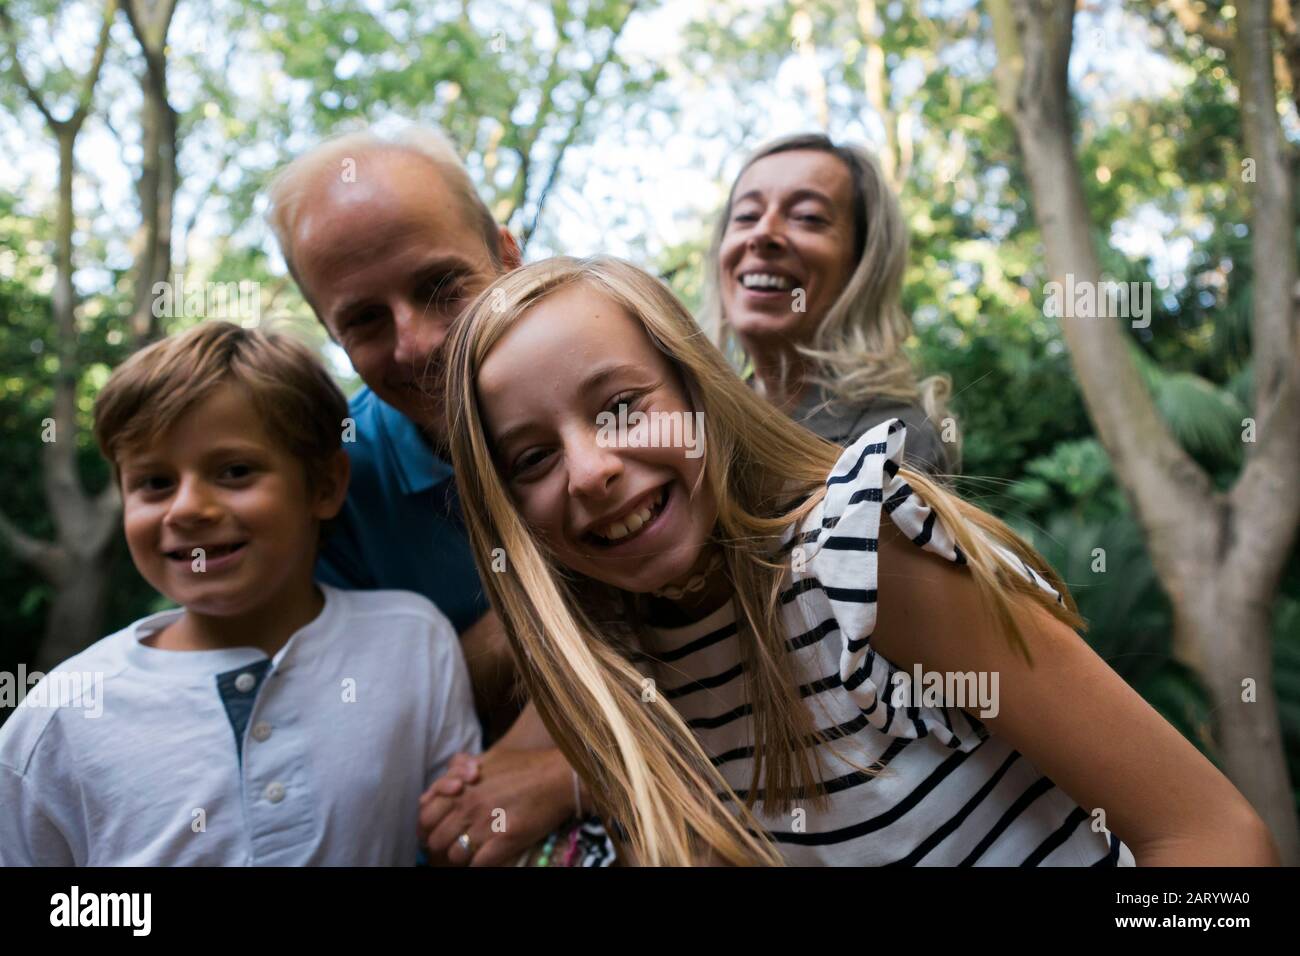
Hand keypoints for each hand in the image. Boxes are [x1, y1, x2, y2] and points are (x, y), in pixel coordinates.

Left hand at [419, 747, 574, 866]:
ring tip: (475, 849)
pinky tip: (489, 857)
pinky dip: (480, 864)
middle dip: (444, 844)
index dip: (429, 827)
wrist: (560, 776)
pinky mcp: (505, 840)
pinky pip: (479, 864)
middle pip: (436, 840)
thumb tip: (444, 785)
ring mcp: (486, 824)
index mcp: (461, 788)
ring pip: (455, 855)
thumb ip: (460, 769)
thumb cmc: (526, 765)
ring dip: (463, 855)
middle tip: (457, 842)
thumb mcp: (488, 758)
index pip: (425, 817)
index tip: (439, 830)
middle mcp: (469, 806)